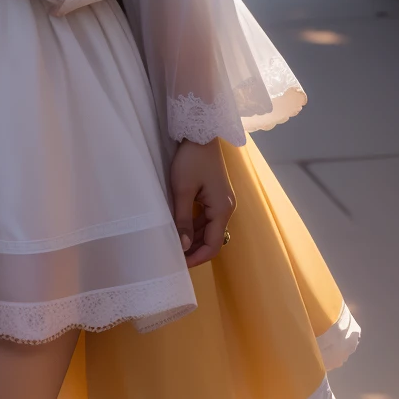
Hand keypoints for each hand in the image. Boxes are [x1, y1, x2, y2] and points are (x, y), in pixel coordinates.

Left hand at [170, 138, 234, 268]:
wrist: (201, 133)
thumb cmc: (191, 160)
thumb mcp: (182, 190)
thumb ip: (183, 219)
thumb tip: (183, 246)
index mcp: (222, 209)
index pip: (213, 244)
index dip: (197, 258)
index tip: (178, 265)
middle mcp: (226, 208)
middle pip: (211, 239)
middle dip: (193, 251)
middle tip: (172, 258)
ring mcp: (222, 202)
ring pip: (208, 229)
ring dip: (192, 239)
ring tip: (173, 246)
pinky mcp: (215, 195)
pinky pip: (205, 218)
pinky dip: (194, 227)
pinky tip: (179, 230)